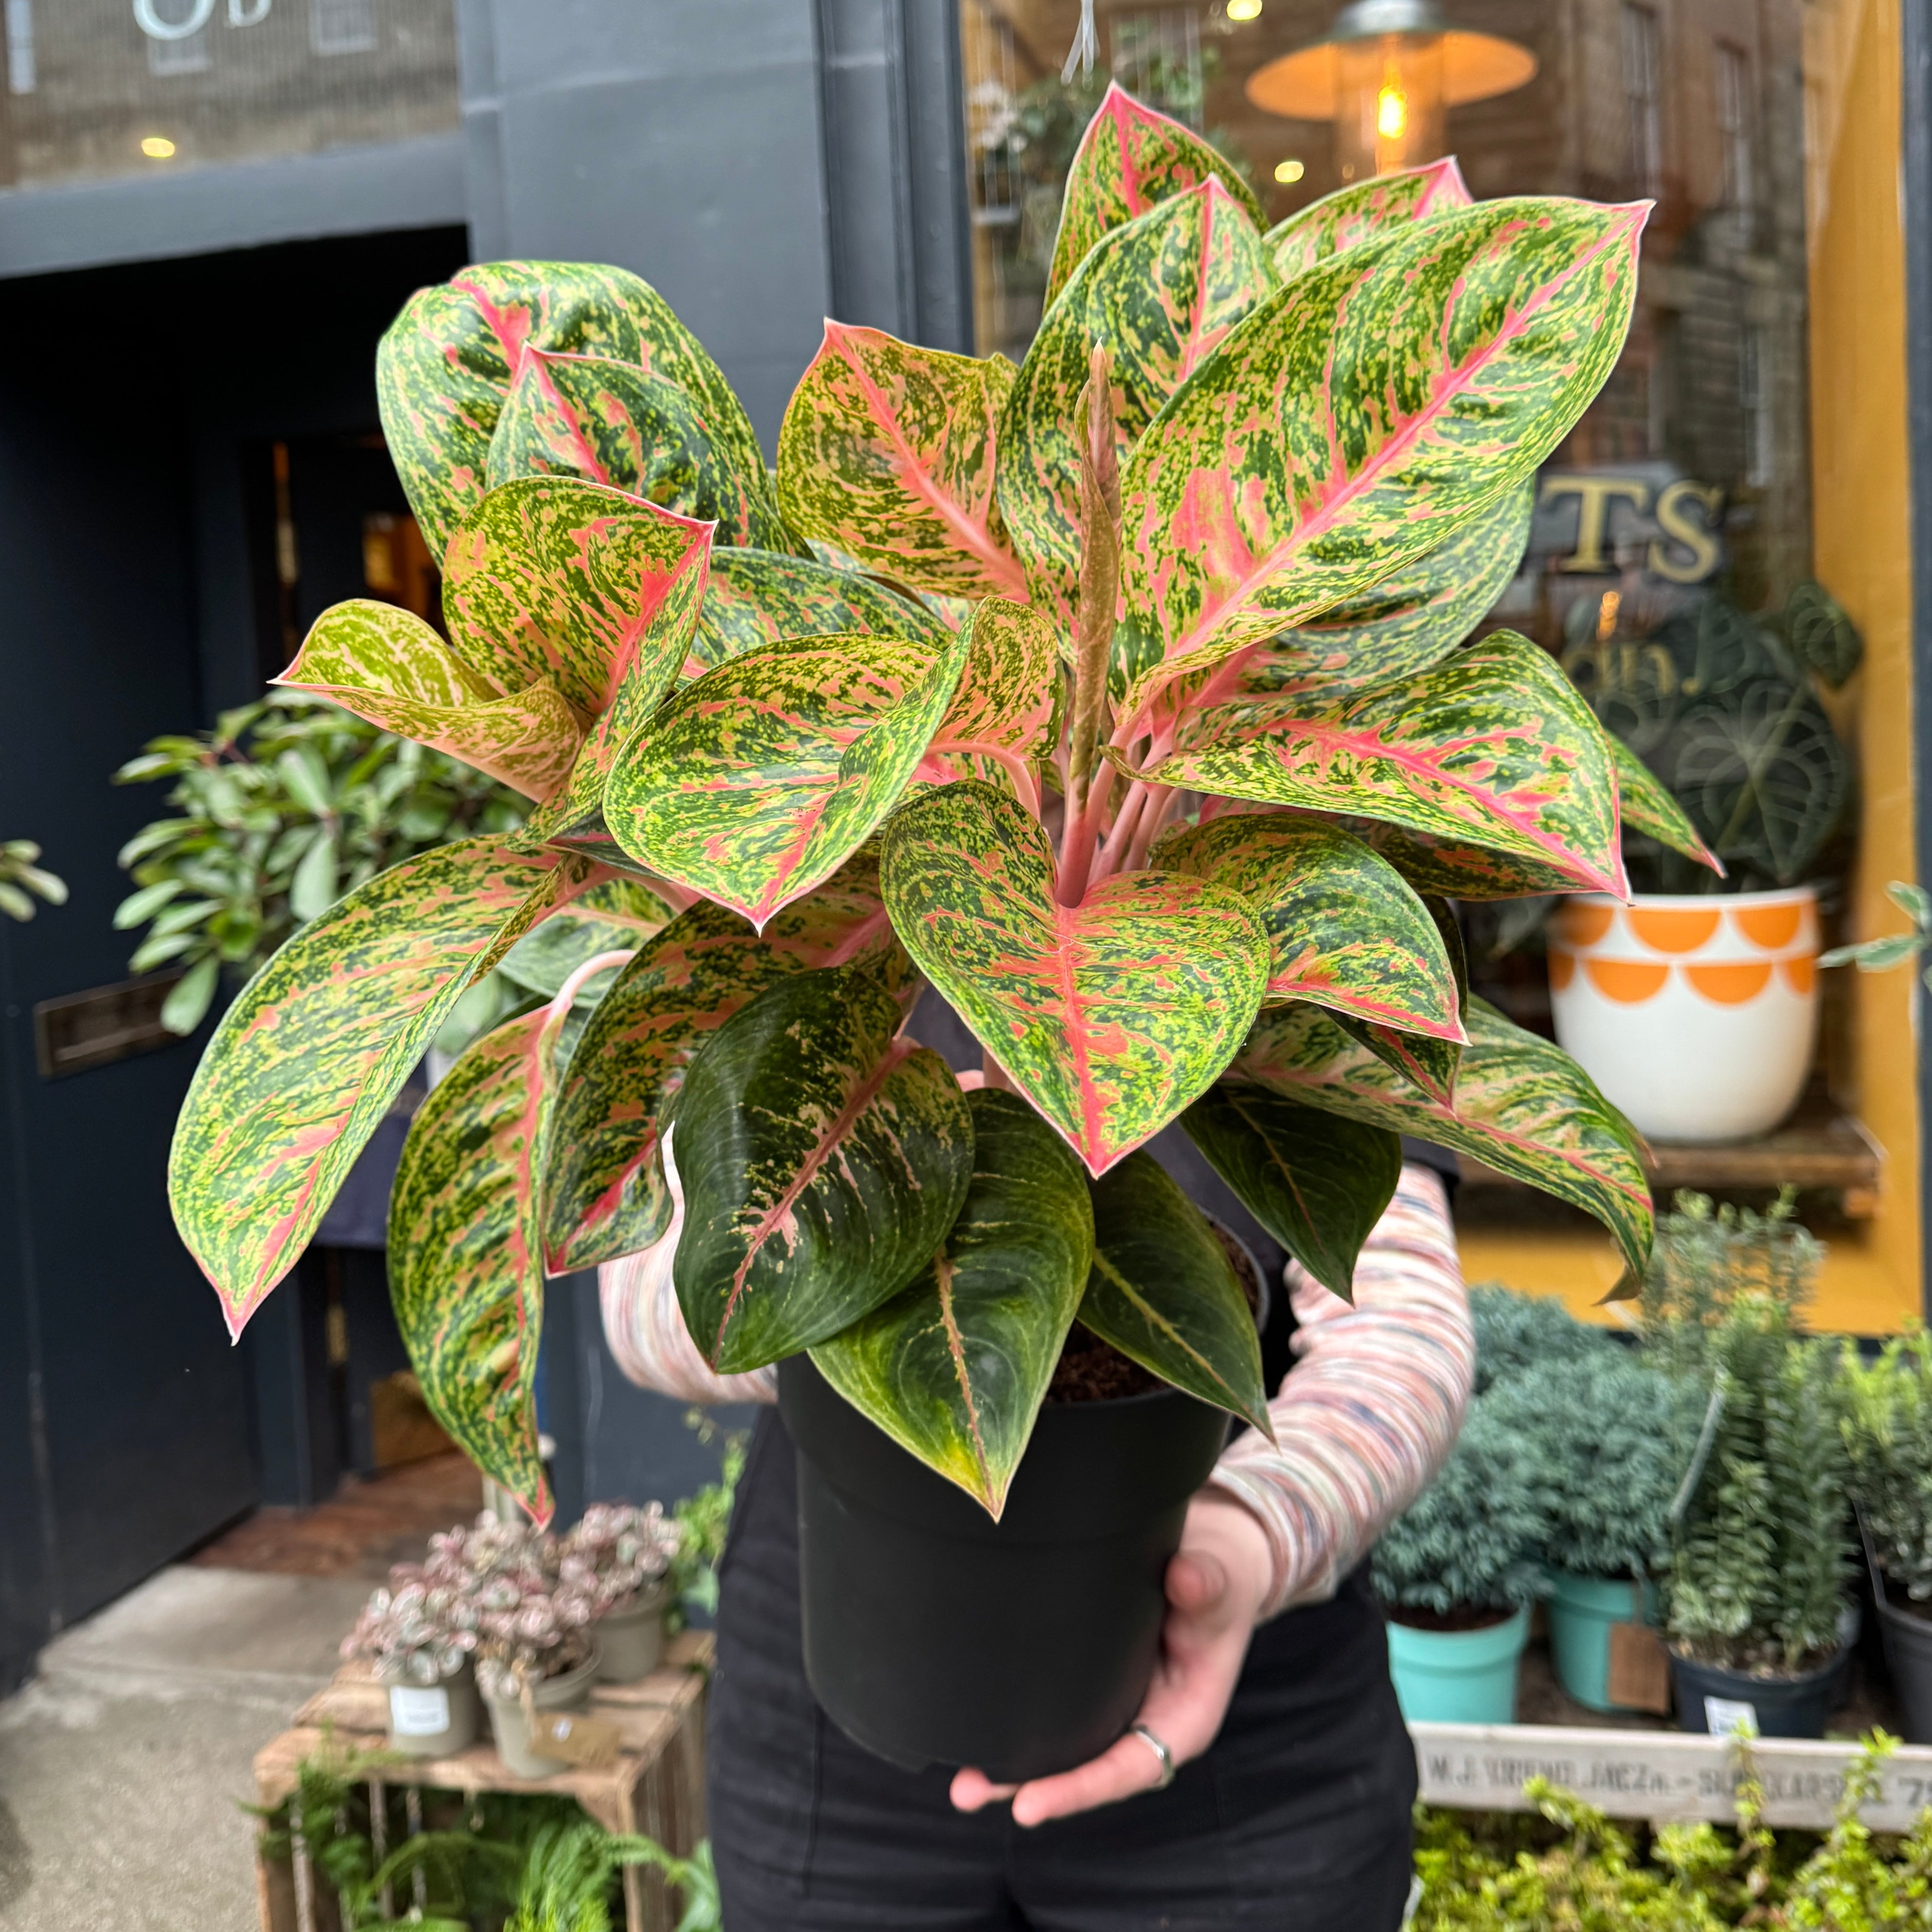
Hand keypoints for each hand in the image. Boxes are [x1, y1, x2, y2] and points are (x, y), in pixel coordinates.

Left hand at [950, 1492, 1272, 1826]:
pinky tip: (973, 1722)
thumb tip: (1186, 1578)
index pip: (1130, 1767)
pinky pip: (1055, 1708)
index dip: (1081, 1788)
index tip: (1031, 1805)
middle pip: (1086, 1768)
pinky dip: (1017, 1717)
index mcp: (1184, 1718)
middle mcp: (1146, 1720)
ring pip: (1063, 1746)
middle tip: (967, 1792)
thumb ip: (1207, 1585)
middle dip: (1030, 1785)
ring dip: (1012, 1764)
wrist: (1209, 1554)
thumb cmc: (1222, 1575)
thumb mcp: (1222, 1579)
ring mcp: (1115, 1703)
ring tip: (959, 1781)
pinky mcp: (1092, 1680)